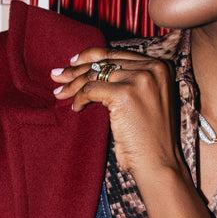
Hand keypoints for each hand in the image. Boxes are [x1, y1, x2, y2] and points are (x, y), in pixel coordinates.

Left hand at [51, 45, 183, 178]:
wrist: (160, 163)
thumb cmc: (149, 139)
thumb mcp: (146, 100)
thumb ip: (130, 81)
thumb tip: (94, 69)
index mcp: (160, 66)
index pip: (118, 54)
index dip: (92, 56)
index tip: (74, 61)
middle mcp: (152, 68)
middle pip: (105, 62)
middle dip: (77, 69)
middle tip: (57, 75)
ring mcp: (140, 80)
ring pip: (95, 74)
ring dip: (74, 84)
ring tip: (59, 92)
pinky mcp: (125, 94)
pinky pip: (91, 89)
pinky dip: (80, 98)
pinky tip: (76, 108)